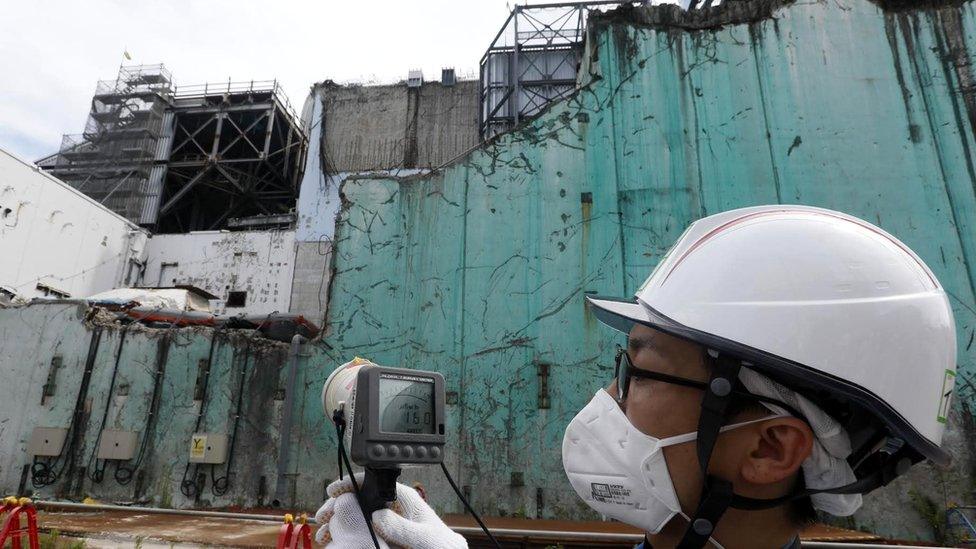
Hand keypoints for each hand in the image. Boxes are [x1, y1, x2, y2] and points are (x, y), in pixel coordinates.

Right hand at [315, 474, 467, 548]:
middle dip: (339, 505)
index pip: (374, 482)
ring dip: (338, 521)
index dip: (352, 483)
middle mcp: (393, 506)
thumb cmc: (442, 546)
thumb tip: (377, 515)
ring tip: (323, 532)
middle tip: (321, 515)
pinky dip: (345, 532)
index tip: (334, 490)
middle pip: (360, 498)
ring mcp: (387, 520)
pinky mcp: (383, 535)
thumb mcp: (425, 537)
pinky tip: (334, 539)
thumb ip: (403, 527)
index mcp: (404, 498)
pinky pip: (361, 529)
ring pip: (357, 514)